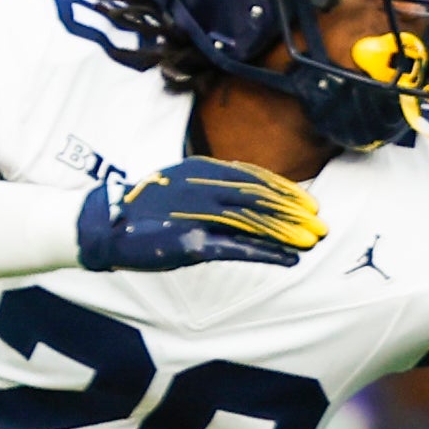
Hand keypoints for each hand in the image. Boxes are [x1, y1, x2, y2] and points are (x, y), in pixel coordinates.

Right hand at [78, 155, 323, 273]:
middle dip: (295, 212)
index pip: (255, 177)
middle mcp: (203, 187)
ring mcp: (197, 214)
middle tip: (322, 224)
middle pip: (260, 199)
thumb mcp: (182, 187)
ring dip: (288, 233)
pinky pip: (238, 248)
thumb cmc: (146, 208)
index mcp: (202, 169)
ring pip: (255, 222)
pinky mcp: (191, 243)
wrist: (106, 225)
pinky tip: (290, 259)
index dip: (287, 191)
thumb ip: (212, 188)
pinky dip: (268, 253)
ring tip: (313, 241)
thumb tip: (247, 196)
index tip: (311, 203)